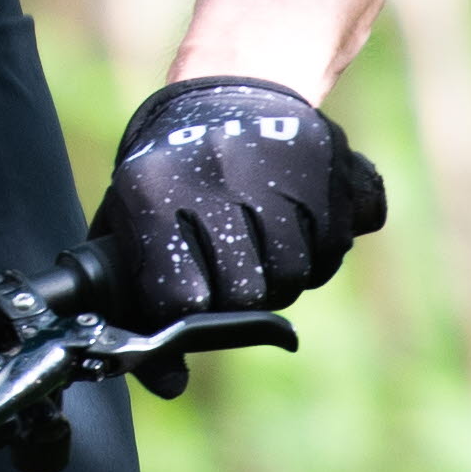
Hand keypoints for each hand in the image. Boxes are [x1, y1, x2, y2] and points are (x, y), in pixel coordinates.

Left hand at [89, 78, 388, 325]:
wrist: (233, 84)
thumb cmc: (171, 174)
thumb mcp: (131, 226)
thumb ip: (135, 307)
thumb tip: (170, 386)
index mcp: (153, 192)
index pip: (182, 301)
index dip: (189, 310)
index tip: (190, 295)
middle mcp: (218, 176)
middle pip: (249, 293)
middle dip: (242, 292)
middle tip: (230, 259)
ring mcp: (279, 168)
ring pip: (298, 274)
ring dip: (284, 270)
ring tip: (260, 235)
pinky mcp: (331, 163)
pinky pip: (338, 243)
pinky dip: (323, 244)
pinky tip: (299, 216)